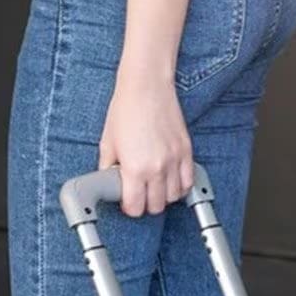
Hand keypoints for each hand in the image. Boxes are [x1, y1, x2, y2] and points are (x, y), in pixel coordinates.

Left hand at [98, 70, 193, 216]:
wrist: (147, 88)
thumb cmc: (126, 110)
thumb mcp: (107, 142)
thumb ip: (108, 167)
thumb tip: (109, 181)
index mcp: (135, 168)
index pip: (135, 207)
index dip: (129, 207)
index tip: (127, 202)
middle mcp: (157, 168)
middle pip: (156, 206)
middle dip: (146, 204)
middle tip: (139, 194)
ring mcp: (175, 161)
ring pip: (174, 197)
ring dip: (163, 196)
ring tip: (154, 186)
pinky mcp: (186, 152)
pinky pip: (188, 182)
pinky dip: (180, 186)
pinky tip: (171, 181)